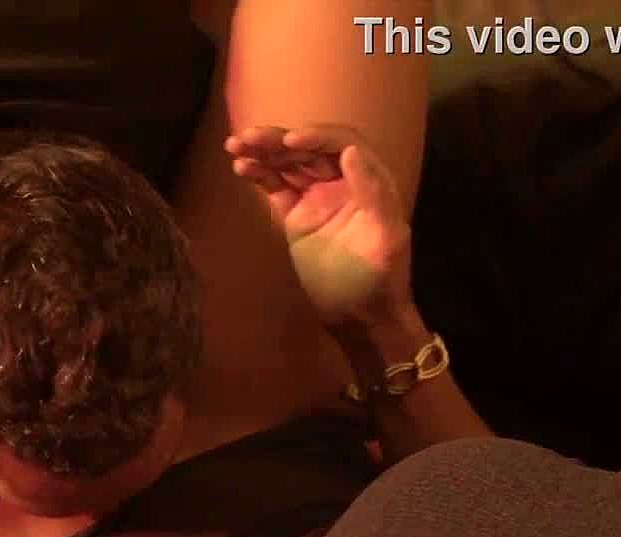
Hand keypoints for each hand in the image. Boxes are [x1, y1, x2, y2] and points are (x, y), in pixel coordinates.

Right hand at [225, 124, 414, 328]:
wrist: (358, 317)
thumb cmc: (379, 280)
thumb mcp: (386, 238)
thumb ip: (373, 192)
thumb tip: (351, 149)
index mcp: (369, 180)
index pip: (342, 144)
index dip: (317, 136)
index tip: (291, 141)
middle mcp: (342, 181)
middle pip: (309, 148)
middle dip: (279, 139)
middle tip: (248, 137)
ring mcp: (316, 197)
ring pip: (288, 163)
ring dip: (262, 151)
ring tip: (234, 146)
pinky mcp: (295, 215)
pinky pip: (275, 186)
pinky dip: (258, 174)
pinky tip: (240, 167)